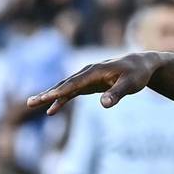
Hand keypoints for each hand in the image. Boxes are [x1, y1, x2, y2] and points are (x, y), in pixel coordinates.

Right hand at [25, 52, 161, 114]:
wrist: (142, 64)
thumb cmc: (138, 74)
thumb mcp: (131, 84)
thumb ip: (117, 93)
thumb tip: (104, 104)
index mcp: (97, 70)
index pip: (75, 83)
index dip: (60, 92)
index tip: (46, 98)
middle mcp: (89, 71)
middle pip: (65, 84)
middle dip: (48, 93)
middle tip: (30, 102)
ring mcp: (88, 77)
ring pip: (66, 87)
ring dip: (51, 96)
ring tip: (33, 104)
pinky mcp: (90, 82)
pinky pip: (72, 91)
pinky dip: (62, 99)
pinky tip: (53, 109)